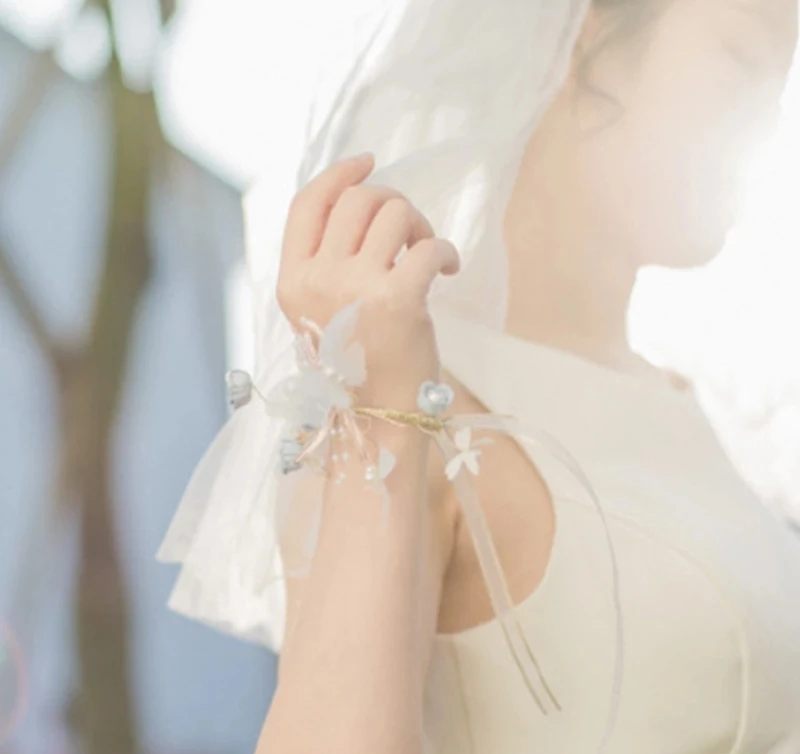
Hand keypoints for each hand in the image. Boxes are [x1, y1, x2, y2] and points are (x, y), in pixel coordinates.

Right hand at [276, 153, 459, 408]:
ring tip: (428, 258)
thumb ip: (328, 264)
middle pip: (359, 198)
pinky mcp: (398, 300)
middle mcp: (317, 279)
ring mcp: (354, 288)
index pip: (308, 203)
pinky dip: (446, 251)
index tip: (369, 161)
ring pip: (395, 211)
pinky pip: (428, 244)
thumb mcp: (323, 314)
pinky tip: (450, 270)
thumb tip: (363, 199)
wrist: (379, 420)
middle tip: (410, 237)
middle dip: (393, 204)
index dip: (340, 174)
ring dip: (420, 227)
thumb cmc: (358, 367)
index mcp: (293, 281)